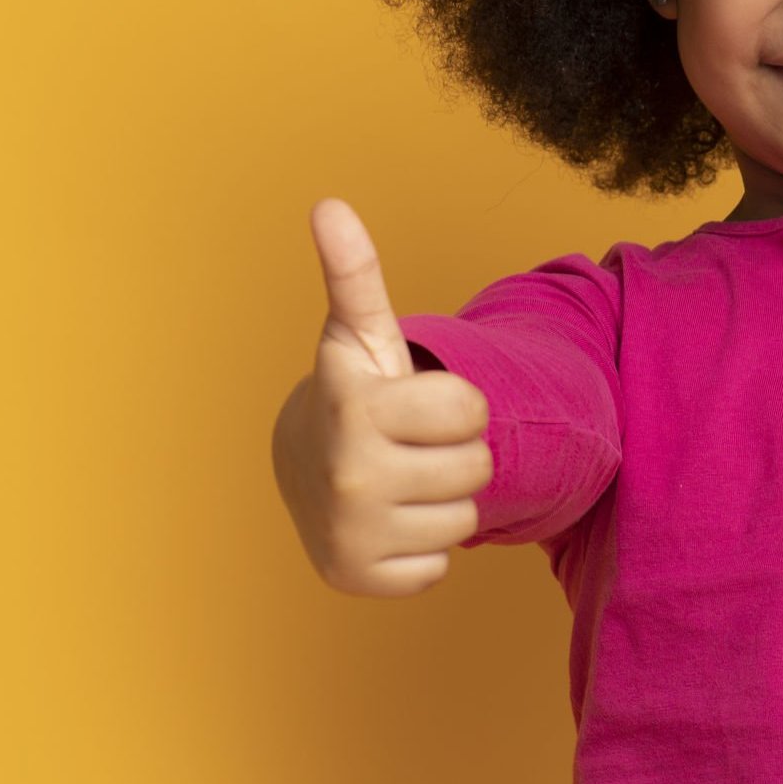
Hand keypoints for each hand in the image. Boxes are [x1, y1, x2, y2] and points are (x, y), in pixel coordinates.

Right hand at [270, 198, 491, 596]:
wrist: (305, 467)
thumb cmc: (354, 393)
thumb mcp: (360, 334)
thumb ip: (356, 272)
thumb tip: (330, 204)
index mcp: (354, 407)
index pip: (473, 409)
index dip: (457, 404)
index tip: (416, 402)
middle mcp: (346, 473)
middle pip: (477, 467)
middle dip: (455, 453)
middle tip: (411, 444)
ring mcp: (348, 532)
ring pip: (464, 520)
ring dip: (443, 501)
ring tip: (400, 480)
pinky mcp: (356, 579)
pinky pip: (439, 567)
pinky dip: (422, 549)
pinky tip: (389, 522)